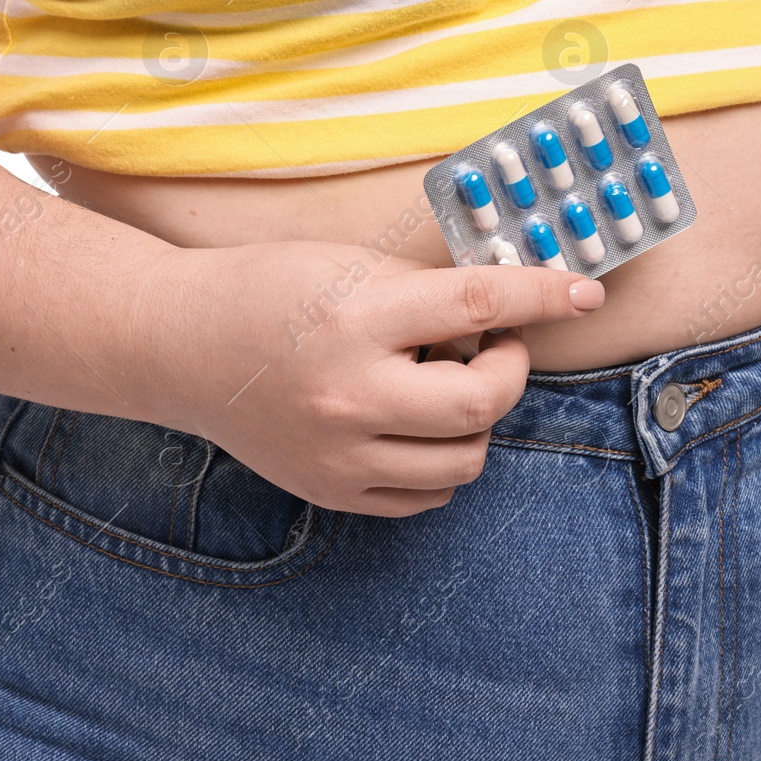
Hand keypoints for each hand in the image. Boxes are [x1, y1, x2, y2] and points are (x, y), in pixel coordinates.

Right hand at [142, 241, 604, 516]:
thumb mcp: (347, 266)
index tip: (583, 291)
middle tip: (496, 343)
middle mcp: (351, 395)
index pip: (479, 306)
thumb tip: (507, 307)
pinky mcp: (330, 490)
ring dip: (476, 417)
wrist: (178, 345)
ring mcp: (340, 454)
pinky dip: (443, 459)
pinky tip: (418, 421)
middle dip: (510, 368)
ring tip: (440, 381)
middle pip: (482, 403)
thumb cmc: (264, 289)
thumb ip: (427, 291)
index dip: (544, 295)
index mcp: (356, 320)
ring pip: (464, 459)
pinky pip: (425, 494)